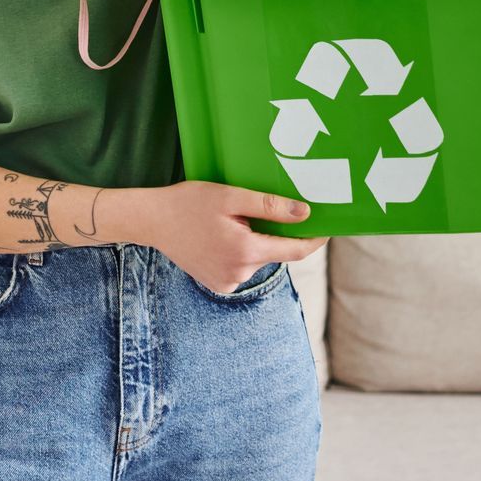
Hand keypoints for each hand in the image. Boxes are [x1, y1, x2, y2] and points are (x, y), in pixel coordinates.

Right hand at [138, 181, 326, 293]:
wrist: (152, 220)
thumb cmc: (189, 202)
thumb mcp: (231, 196)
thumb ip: (269, 206)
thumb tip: (305, 214)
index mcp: (246, 251)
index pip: (295, 251)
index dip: (315, 240)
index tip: (329, 228)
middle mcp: (239, 273)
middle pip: (274, 251)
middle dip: (272, 232)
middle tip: (254, 210)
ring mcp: (227, 282)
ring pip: (257, 258)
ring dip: (254, 241)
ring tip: (229, 220)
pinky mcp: (218, 284)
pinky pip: (242, 266)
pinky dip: (240, 250)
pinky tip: (220, 235)